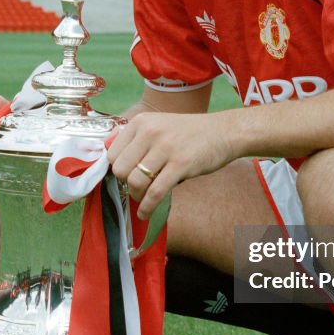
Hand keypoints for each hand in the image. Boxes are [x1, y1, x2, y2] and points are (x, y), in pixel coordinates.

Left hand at [106, 111, 237, 218]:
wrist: (223, 132)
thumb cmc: (189, 133)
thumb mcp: (159, 124)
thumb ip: (136, 138)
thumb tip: (109, 156)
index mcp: (141, 121)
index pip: (112, 152)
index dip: (118, 168)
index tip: (127, 175)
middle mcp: (150, 132)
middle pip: (119, 169)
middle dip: (126, 183)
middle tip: (138, 187)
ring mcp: (166, 148)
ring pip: (134, 181)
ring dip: (136, 196)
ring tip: (143, 199)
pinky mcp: (180, 164)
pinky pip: (155, 192)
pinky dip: (147, 207)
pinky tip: (145, 213)